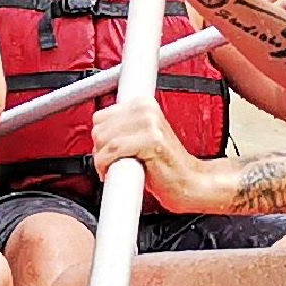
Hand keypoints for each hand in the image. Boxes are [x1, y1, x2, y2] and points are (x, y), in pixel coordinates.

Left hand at [89, 99, 215, 208]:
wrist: (190, 182)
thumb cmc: (165, 164)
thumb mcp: (140, 138)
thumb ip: (121, 129)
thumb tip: (96, 132)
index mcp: (143, 103)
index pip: (100, 117)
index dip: (100, 140)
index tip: (108, 153)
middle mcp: (146, 108)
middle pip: (99, 129)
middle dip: (100, 150)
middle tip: (113, 164)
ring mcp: (150, 123)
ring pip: (104, 140)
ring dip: (102, 160)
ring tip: (116, 169)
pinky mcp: (152, 140)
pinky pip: (114, 150)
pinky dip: (107, 165)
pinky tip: (117, 172)